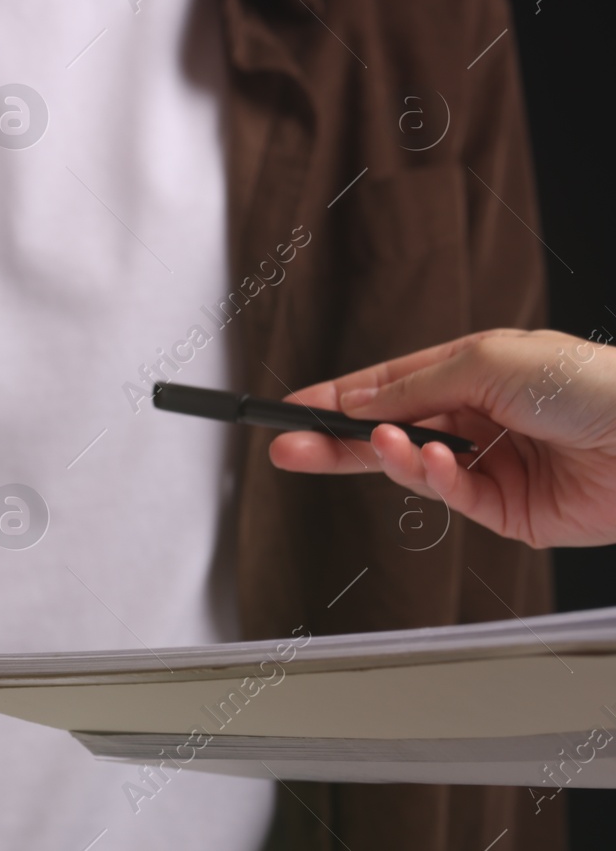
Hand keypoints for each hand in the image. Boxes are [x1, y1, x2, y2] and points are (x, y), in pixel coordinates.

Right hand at [268, 328, 615, 547]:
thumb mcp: (486, 362)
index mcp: (471, 372)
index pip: (385, 388)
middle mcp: (477, 418)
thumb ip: (414, 386)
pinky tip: (438, 463)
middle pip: (386, 434)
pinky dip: (437, 481)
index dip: (336, 399)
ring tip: (383, 446)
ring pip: (414, 469)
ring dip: (393, 458)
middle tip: (288, 448)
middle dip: (334, 442)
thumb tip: (361, 401)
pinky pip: (453, 499)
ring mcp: (492, 466)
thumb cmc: (592, 384)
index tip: (289, 410)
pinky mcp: (509, 511)